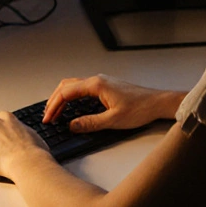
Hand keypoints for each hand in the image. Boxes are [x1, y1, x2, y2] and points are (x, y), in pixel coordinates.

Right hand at [43, 75, 174, 132]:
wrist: (157, 103)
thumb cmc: (140, 109)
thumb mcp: (113, 120)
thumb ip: (90, 123)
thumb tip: (72, 126)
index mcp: (96, 85)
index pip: (66, 92)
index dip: (54, 106)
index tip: (48, 118)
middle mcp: (97, 80)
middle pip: (67, 86)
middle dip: (54, 100)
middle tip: (48, 116)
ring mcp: (102, 82)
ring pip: (74, 86)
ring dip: (62, 97)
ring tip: (55, 111)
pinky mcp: (106, 87)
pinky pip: (83, 89)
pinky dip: (72, 97)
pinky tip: (72, 107)